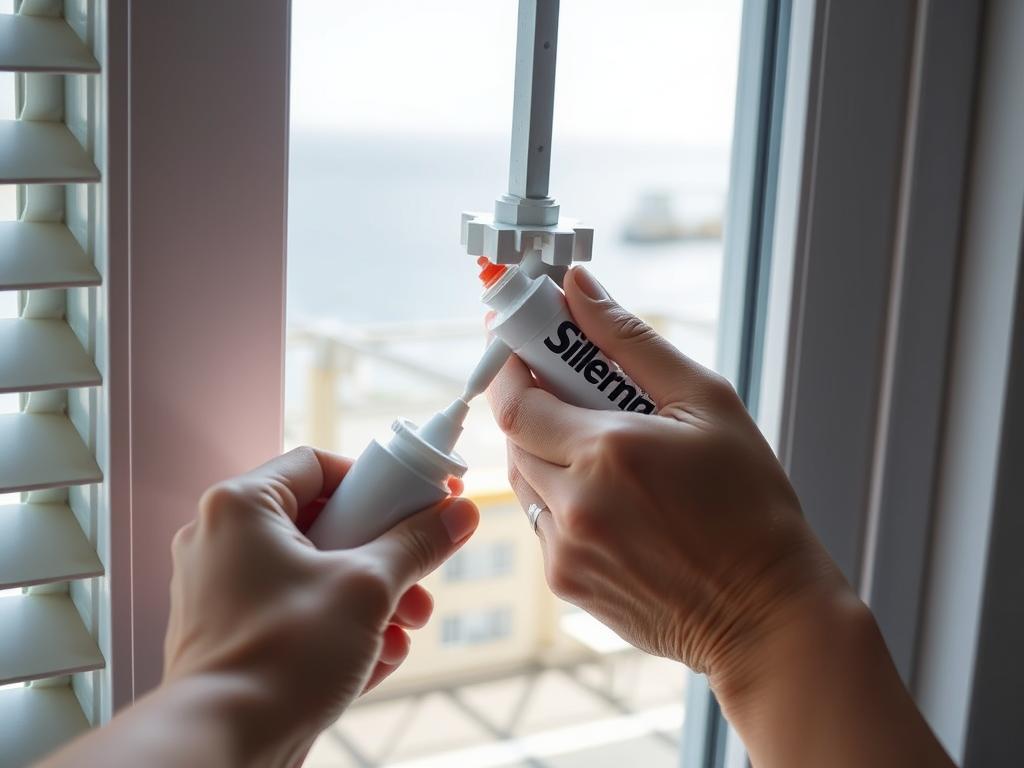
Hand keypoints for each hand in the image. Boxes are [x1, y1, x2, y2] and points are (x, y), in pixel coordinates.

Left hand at [164, 447, 478, 764]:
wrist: (224, 747)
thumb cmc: (282, 657)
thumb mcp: (367, 588)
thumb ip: (416, 543)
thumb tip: (459, 514)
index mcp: (241, 508)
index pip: (318, 465)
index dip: (376, 478)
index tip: (419, 498)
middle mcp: (221, 540)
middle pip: (324, 523)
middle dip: (383, 554)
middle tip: (420, 574)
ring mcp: (222, 589)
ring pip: (314, 573)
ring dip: (371, 598)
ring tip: (405, 629)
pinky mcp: (232, 634)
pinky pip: (297, 612)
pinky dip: (338, 628)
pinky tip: (376, 658)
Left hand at [488, 266, 841, 680]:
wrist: (766, 612)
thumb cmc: (750, 505)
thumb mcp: (706, 403)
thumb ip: (631, 340)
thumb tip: (578, 287)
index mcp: (608, 453)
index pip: (515, 400)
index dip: (510, 366)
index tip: (521, 343)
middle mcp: (574, 505)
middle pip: (513, 437)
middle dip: (534, 405)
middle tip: (574, 390)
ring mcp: (565, 550)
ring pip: (523, 480)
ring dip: (546, 450)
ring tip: (605, 447)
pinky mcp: (566, 582)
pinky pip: (541, 521)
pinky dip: (561, 497)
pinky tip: (614, 498)